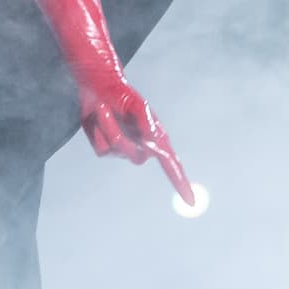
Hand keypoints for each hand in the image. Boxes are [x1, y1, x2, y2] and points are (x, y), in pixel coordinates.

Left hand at [81, 80, 194, 204]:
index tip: (190, 201)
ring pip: (116, 150)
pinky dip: (98, 133)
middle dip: (122, 138)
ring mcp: (123, 150)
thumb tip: (154, 144)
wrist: (98, 87)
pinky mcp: (107, 150)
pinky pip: (102, 150)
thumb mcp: (137, 103)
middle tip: (107, 111)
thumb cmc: (122, 94)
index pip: (172, 164)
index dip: (181, 182)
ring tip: (103, 109)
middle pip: (137, 157)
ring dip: (107, 128)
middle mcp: (142, 146)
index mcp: (155, 136)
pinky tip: (98, 118)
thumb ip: (147, 122)